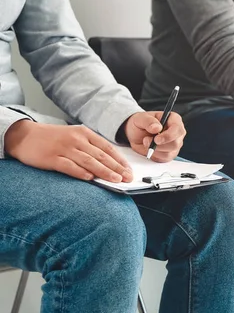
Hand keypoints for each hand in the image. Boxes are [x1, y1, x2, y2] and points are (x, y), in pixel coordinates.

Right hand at [5, 121, 132, 181]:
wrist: (25, 135)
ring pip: (89, 161)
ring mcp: (64, 148)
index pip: (107, 148)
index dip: (120, 160)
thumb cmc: (53, 138)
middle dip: (117, 168)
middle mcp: (76, 139)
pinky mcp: (52, 157)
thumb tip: (109, 163)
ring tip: (115, 179)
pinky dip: (80, 172)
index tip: (129, 170)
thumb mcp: (75, 136)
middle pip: (101, 155)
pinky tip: (90, 178)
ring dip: (104, 171)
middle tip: (128, 178)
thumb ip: (91, 148)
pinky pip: (69, 166)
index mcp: (84, 133)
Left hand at [124, 111, 186, 162]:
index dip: (169, 136)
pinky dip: (154, 155)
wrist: (135, 133)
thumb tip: (157, 128)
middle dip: (159, 145)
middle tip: (146, 141)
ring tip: (146, 142)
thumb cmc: (141, 123)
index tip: (156, 139)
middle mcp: (177, 133)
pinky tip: (149, 148)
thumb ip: (148, 121)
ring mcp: (174, 144)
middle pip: (175, 143)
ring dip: (155, 150)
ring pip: (170, 153)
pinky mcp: (170, 154)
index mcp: (174, 120)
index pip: (178, 129)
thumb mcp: (140, 118)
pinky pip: (164, 159)